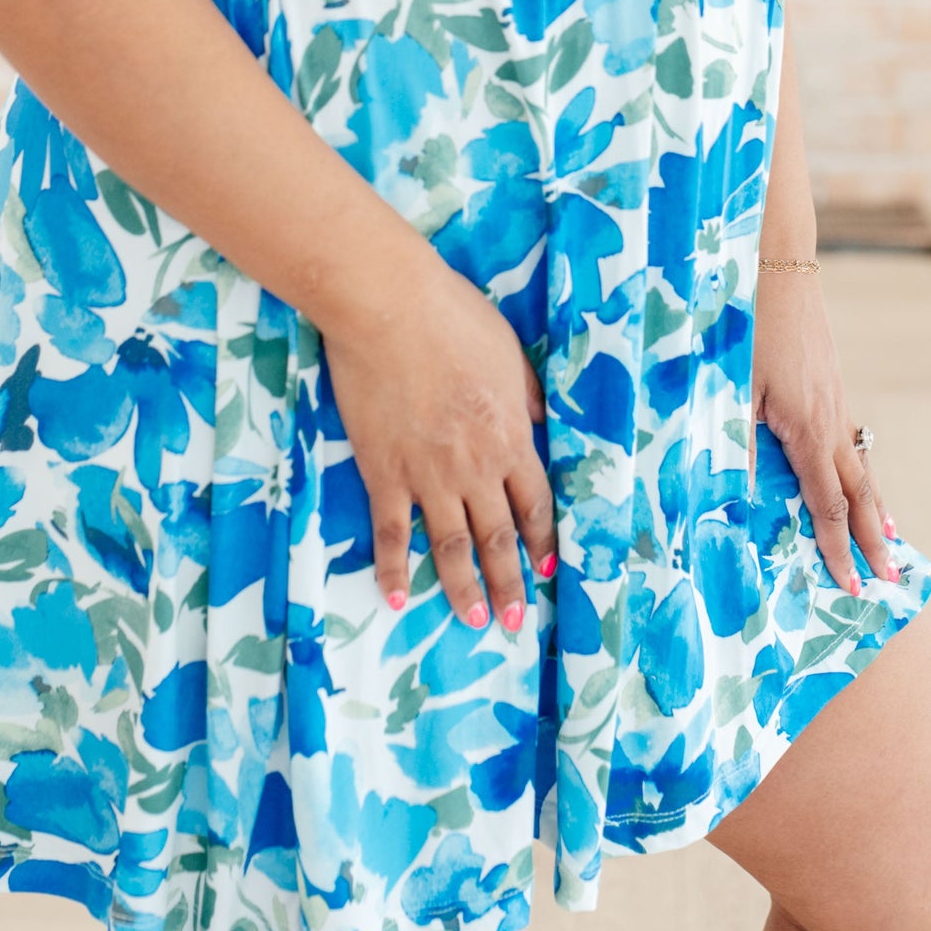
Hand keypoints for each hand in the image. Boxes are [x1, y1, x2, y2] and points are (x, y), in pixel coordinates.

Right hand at [319, 251, 556, 631]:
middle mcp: (475, 467)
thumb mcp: (509, 352)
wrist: (390, 308)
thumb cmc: (453, 318)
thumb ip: (526, 394)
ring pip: (451, 545)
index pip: (534, 503)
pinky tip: (395, 595)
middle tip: (513, 622)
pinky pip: (391, 531)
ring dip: (463, 587)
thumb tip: (541, 419)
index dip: (541, 539)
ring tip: (473, 620)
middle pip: (498, 536)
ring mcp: (428, 475)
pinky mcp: (384, 472)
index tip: (547, 568)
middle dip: (508, 581)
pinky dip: (393, 567)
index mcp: (511, 436)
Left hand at [750, 260, 900, 596]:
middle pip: (859, 492)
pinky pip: (852, 439)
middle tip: (892, 578)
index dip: (838, 548)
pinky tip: (857, 474)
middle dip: (873, 539)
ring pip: (861, 464)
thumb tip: (729, 499)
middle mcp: (831, 419)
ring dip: (874, 505)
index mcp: (807, 429)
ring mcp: (836, 399)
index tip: (852, 586)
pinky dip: (861, 469)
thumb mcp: (729, 388)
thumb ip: (732, 446)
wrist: (777, 264)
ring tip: (889, 537)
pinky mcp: (831, 382)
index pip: (828, 504)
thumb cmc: (745, 325)